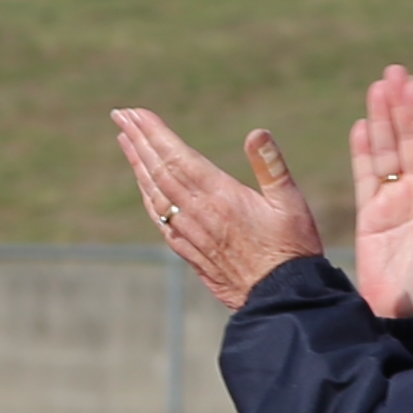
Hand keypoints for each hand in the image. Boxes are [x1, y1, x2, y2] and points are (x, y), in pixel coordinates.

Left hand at [110, 110, 326, 309]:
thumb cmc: (292, 249)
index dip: (154, 133)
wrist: (280, 300)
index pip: (177, 157)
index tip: (135, 113)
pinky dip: (147, 195)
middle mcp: (198, 213)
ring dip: (138, 165)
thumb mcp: (290, 203)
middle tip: (119, 115)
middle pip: (159, 170)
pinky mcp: (190, 252)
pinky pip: (159, 218)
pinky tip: (143, 185)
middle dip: (138, 140)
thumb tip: (256, 132)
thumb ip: (271, 166)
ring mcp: (190, 233)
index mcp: (220, 196)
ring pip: (154, 193)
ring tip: (124, 140)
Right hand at [339, 66, 412, 324]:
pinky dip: (363, 152)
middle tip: (391, 73)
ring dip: (382, 121)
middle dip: (401, 107)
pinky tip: (361, 127)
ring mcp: (397, 203)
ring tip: (375, 89)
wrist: (408, 317)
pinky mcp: (373, 218)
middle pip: (410, 140)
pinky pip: (367, 177)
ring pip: (388, 152)